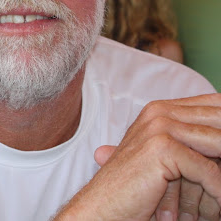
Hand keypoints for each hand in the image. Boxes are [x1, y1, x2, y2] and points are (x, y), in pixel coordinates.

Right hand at [55, 94, 220, 219]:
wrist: (103, 206)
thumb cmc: (136, 189)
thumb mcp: (170, 161)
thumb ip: (194, 143)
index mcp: (162, 110)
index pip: (213, 104)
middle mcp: (159, 112)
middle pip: (218, 119)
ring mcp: (158, 127)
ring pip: (218, 144)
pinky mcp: (160, 148)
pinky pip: (208, 172)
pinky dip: (218, 192)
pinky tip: (218, 208)